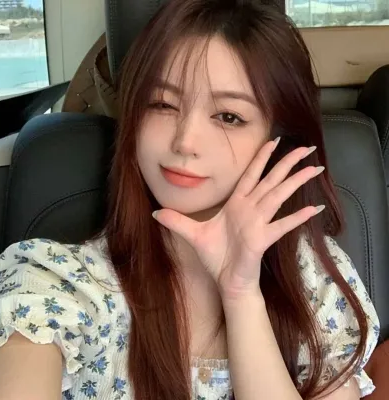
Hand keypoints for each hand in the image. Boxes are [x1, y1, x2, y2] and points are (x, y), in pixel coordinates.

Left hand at [152, 139, 324, 298]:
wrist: (225, 280)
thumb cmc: (215, 257)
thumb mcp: (192, 235)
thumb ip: (176, 221)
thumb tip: (155, 212)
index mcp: (236, 204)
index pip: (250, 175)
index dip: (261, 158)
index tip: (273, 141)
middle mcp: (250, 209)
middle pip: (271, 180)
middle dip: (287, 163)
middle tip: (306, 148)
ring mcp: (258, 223)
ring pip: (278, 196)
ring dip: (295, 182)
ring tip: (313, 169)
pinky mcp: (262, 239)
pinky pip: (282, 226)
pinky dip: (297, 217)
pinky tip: (313, 209)